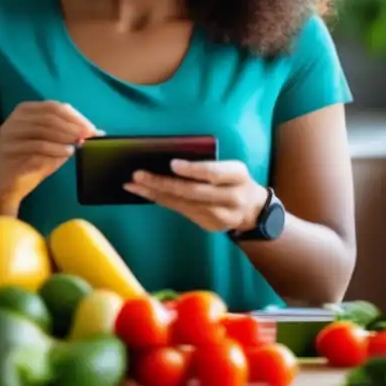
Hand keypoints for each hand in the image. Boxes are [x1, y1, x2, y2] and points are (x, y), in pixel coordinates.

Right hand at [0, 100, 101, 202]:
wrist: (9, 186)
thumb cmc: (33, 162)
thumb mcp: (55, 146)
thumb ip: (71, 136)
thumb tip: (98, 132)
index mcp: (25, 111)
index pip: (53, 107)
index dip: (74, 117)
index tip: (91, 128)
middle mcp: (14, 119)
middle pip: (48, 117)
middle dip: (72, 126)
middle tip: (88, 136)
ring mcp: (8, 134)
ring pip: (42, 129)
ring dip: (65, 136)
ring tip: (79, 145)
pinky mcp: (7, 150)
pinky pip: (36, 146)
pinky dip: (55, 148)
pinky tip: (68, 152)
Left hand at [123, 159, 267, 233]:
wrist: (253, 210)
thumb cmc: (233, 180)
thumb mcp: (230, 168)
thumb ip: (207, 165)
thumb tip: (168, 160)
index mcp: (238, 175)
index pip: (213, 172)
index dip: (193, 169)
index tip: (172, 164)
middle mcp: (232, 197)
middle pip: (193, 191)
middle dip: (162, 183)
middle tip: (138, 175)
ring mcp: (221, 215)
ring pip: (183, 204)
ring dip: (155, 194)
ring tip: (133, 185)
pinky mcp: (210, 225)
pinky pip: (181, 211)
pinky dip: (162, 201)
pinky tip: (145, 194)